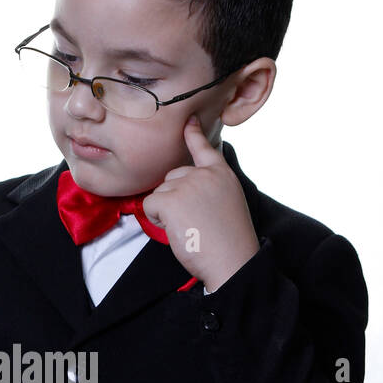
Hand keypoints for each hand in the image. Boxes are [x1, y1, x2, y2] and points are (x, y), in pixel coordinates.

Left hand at [140, 116, 259, 291]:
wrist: (233, 261)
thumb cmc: (229, 242)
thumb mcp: (227, 204)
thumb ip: (209, 189)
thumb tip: (181, 187)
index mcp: (222, 174)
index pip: (204, 148)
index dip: (194, 134)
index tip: (189, 120)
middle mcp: (205, 173)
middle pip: (172, 177)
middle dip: (175, 198)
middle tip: (195, 221)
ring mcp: (187, 184)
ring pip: (160, 192)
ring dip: (167, 212)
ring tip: (190, 227)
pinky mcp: (171, 199)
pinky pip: (150, 204)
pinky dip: (156, 219)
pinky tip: (177, 229)